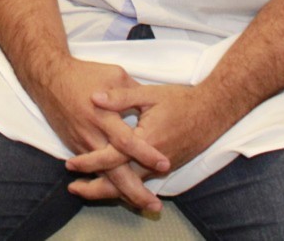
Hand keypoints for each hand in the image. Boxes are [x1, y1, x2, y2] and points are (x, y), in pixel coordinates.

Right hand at [30, 58, 170, 210]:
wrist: (49, 79)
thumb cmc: (84, 74)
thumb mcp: (114, 75)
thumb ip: (133, 94)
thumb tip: (152, 107)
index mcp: (103, 115)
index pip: (126, 141)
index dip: (145, 154)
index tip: (164, 164)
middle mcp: (92, 134)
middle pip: (114, 170)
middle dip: (134, 190)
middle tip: (154, 206)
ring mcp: (82, 143)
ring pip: (103, 175)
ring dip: (122, 192)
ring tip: (143, 205)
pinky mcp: (75, 146)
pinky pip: (94, 170)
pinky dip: (108, 184)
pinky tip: (123, 194)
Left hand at [64, 83, 234, 201]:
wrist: (212, 111)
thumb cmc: (180, 100)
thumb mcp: (149, 94)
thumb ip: (120, 97)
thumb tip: (94, 96)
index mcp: (146, 141)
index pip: (112, 157)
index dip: (90, 161)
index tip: (70, 164)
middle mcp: (153, 161)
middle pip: (120, 182)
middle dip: (95, 189)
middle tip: (73, 189)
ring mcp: (161, 167)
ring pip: (131, 186)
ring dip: (109, 189)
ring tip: (86, 189)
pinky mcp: (166, 168)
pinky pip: (141, 182)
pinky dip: (125, 186)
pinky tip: (111, 183)